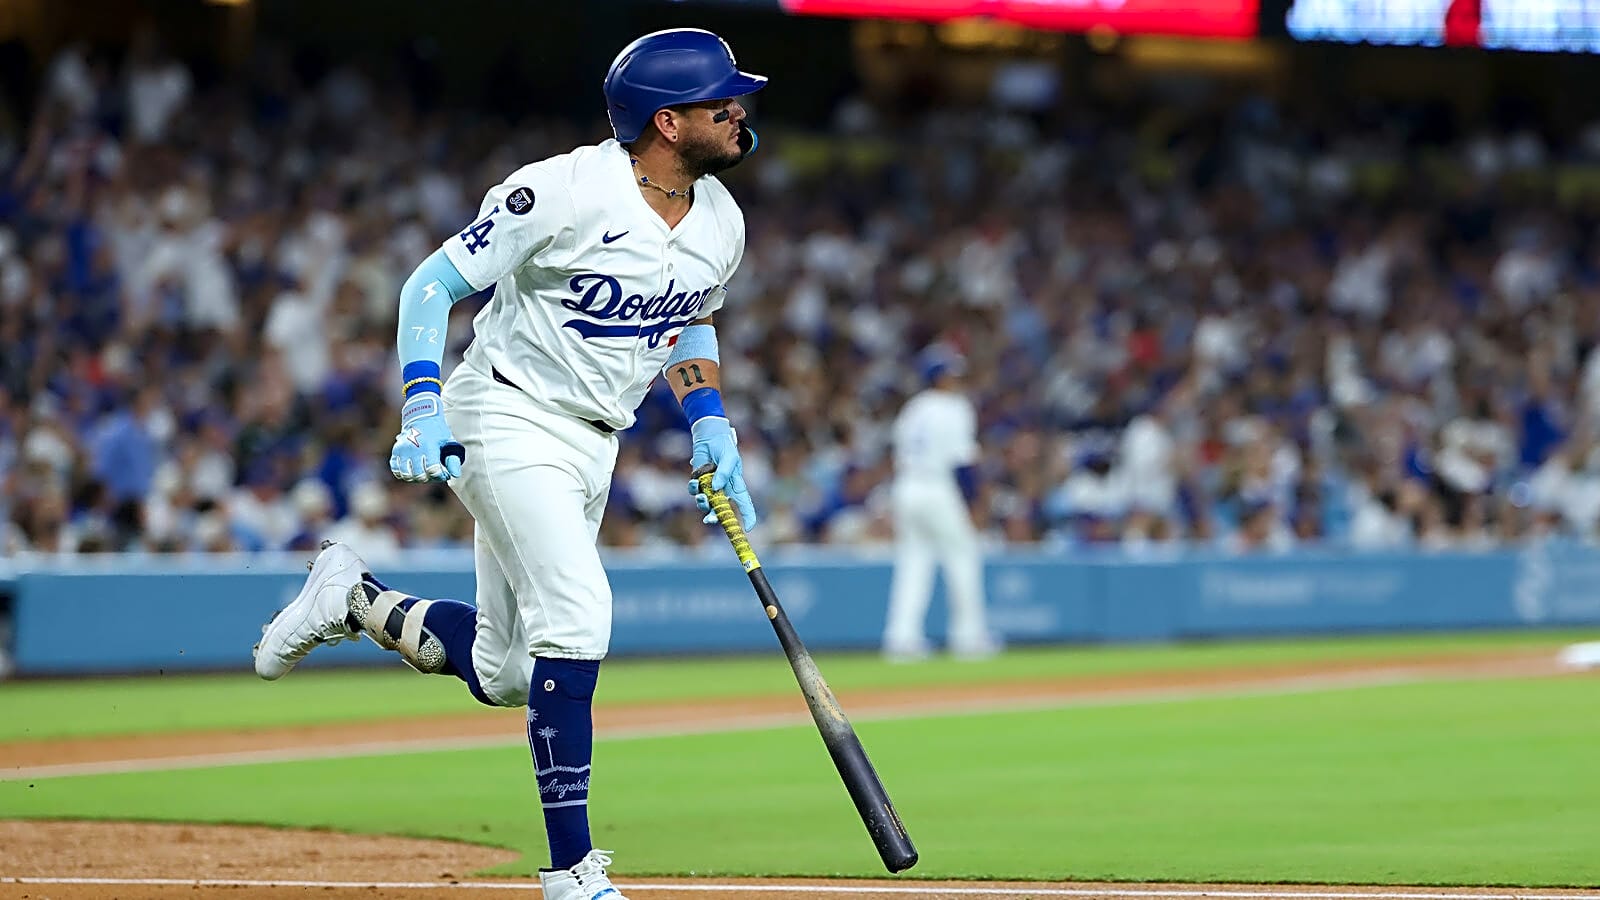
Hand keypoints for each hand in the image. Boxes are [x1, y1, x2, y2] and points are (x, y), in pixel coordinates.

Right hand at [390, 394, 463, 482]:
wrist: (421, 417)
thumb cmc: (438, 432)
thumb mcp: (449, 442)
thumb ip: (453, 459)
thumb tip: (454, 475)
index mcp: (429, 446)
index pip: (433, 470)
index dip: (440, 476)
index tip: (444, 473)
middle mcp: (414, 448)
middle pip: (420, 475)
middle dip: (429, 478)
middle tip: (434, 473)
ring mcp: (403, 450)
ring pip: (407, 475)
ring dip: (416, 478)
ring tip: (423, 472)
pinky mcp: (395, 451)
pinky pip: (396, 470)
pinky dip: (404, 474)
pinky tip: (412, 471)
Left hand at [687, 416, 757, 530]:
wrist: (708, 436)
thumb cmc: (724, 446)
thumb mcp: (729, 457)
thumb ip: (724, 473)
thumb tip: (716, 488)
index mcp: (736, 485)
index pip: (744, 503)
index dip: (748, 516)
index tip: (748, 528)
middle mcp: (723, 489)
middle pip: (721, 510)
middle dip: (715, 518)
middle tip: (709, 520)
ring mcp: (710, 486)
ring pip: (706, 504)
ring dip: (702, 503)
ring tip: (701, 497)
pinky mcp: (698, 481)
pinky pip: (694, 491)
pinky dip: (694, 488)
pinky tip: (695, 481)